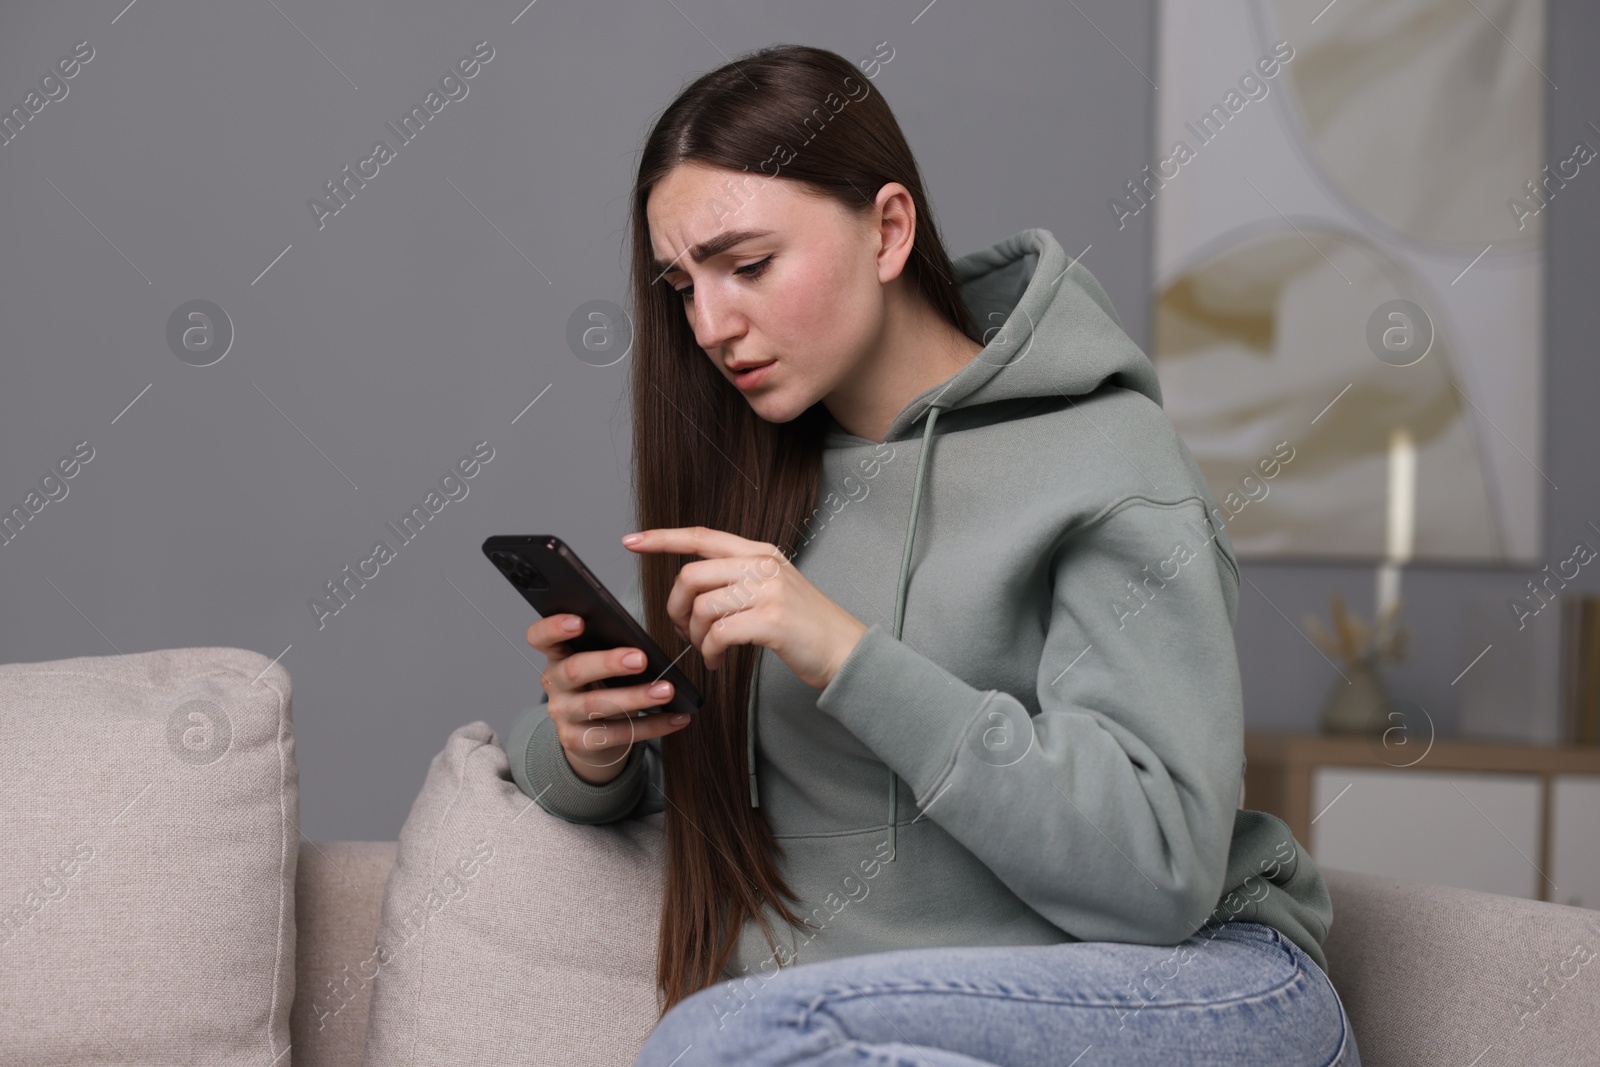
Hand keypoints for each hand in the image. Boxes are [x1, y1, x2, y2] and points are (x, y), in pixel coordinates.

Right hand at [525, 613, 690, 785]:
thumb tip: (648, 644)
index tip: (579, 621)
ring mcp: (562, 714)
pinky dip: (652, 725)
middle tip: (641, 658)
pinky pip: (616, 734)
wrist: (591, 733)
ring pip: (596, 705)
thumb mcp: (599, 661)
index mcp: (557, 654)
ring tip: (667, 690)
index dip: (554, 627)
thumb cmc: (602, 683)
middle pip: (575, 670)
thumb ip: (610, 647)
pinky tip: (677, 718)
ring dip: (636, 697)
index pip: (539, 637)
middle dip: (609, 663)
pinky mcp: (577, 741)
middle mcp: (554, 683)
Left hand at [622, 526, 868, 690]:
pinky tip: (716, 661)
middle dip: (676, 607)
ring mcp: (769, 591)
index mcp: (760, 552)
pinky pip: (718, 634)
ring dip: (694, 636)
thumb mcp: (775, 587)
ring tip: (706, 650)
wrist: (847, 651)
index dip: (662, 538)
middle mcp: (763, 565)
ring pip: (702, 608)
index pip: (702, 536)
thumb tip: (692, 590)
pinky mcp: (771, 620)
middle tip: (682, 630)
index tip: (631, 541)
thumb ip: (739, 578)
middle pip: (692, 575)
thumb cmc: (806, 626)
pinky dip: (709, 652)